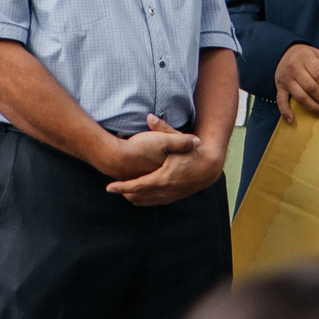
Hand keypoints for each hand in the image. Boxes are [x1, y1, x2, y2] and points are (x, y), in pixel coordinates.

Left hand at [105, 115, 220, 205]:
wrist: (209, 168)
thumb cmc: (193, 153)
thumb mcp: (178, 139)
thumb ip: (163, 128)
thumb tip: (150, 116)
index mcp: (163, 177)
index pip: (136, 186)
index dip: (121, 187)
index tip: (109, 187)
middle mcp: (164, 190)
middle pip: (137, 196)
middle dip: (124, 192)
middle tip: (114, 187)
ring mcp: (168, 196)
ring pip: (144, 201)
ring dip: (133, 196)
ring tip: (123, 189)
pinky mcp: (172, 198)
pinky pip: (153, 202)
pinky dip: (143, 199)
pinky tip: (139, 193)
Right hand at [274, 43, 318, 124]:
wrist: (285, 52)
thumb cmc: (305, 55)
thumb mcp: (318, 54)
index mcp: (305, 57)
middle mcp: (294, 68)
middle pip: (310, 87)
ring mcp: (286, 79)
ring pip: (300, 96)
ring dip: (312, 106)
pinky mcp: (279, 87)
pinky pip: (281, 101)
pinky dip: (285, 111)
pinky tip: (292, 120)